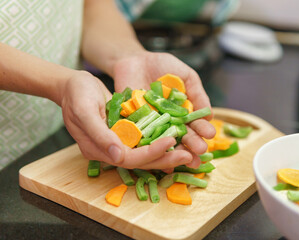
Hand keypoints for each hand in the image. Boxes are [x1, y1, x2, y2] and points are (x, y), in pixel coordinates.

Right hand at [60, 71, 193, 168]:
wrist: (72, 85)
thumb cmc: (76, 94)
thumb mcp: (84, 110)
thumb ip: (99, 134)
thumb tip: (117, 156)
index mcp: (97, 149)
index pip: (128, 158)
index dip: (150, 153)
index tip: (170, 141)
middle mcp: (108, 151)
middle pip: (140, 161)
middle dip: (164, 159)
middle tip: (189, 154)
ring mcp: (116, 143)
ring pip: (144, 155)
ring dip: (166, 154)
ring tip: (188, 151)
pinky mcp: (124, 134)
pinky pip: (144, 142)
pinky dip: (160, 143)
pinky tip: (177, 140)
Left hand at [112, 51, 215, 170]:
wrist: (134, 60)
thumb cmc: (163, 66)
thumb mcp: (185, 76)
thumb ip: (197, 93)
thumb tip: (210, 115)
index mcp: (184, 113)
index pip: (195, 123)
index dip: (203, 129)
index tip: (210, 134)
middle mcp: (170, 123)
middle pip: (183, 136)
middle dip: (193, 144)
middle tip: (201, 150)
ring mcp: (153, 126)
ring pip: (165, 141)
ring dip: (176, 151)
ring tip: (187, 159)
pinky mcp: (135, 126)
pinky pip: (143, 139)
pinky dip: (151, 149)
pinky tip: (162, 162)